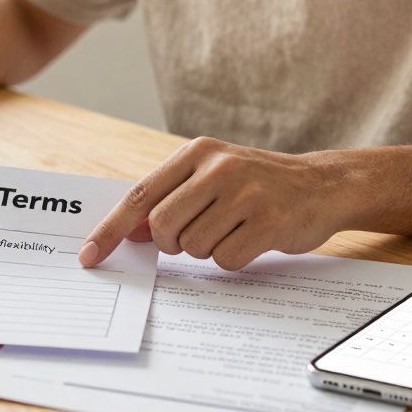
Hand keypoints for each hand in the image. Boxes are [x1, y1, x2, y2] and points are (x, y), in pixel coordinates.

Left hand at [78, 137, 355, 270]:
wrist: (322, 185)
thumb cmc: (258, 184)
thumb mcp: (211, 177)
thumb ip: (170, 198)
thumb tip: (127, 233)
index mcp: (197, 152)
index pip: (140, 196)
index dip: (110, 229)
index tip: (89, 256)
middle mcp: (219, 167)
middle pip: (162, 227)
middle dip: (172, 243)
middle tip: (197, 233)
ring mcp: (245, 193)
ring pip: (193, 247)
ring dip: (208, 249)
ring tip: (234, 228)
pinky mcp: (269, 221)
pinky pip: (225, 259)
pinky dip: (233, 258)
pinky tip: (253, 238)